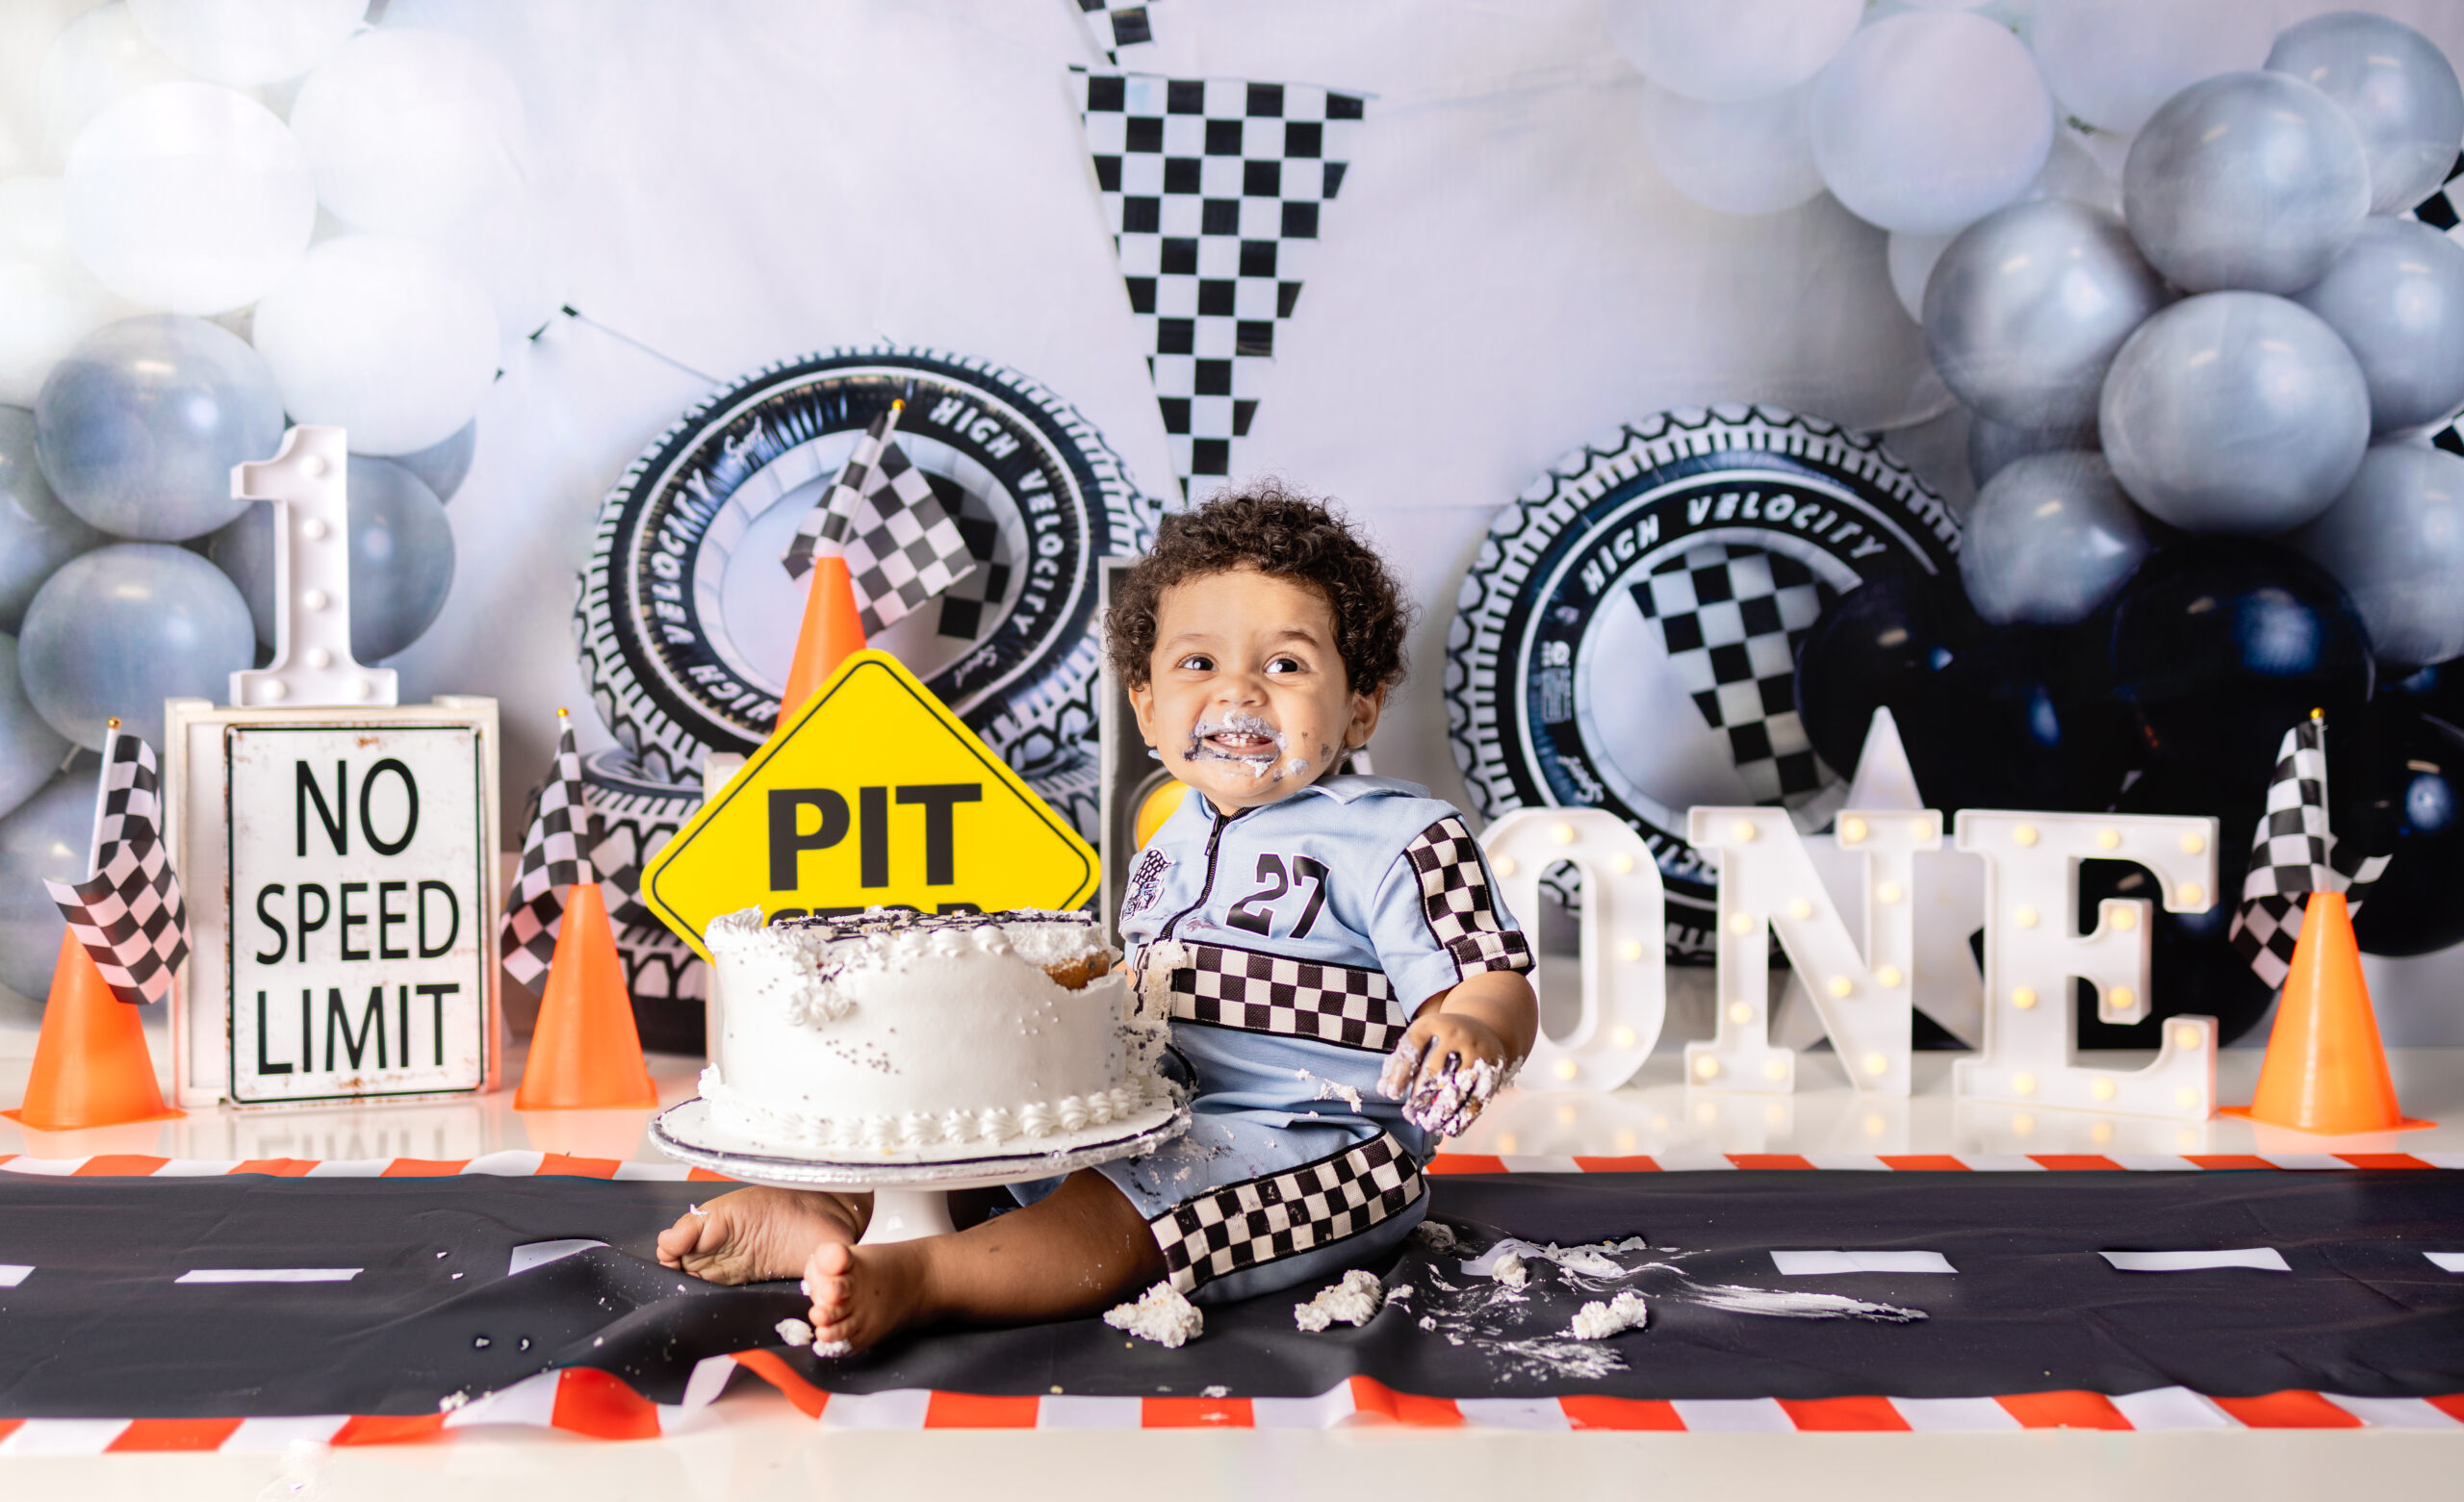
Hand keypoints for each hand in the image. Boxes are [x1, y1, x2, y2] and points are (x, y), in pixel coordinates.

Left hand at [1378, 1010, 1512, 1139]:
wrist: (1483, 1027)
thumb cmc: (1440, 1041)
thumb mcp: (1420, 1041)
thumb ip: (1400, 1063)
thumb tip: (1383, 1090)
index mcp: (1431, 1025)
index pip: (1411, 1049)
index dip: (1400, 1073)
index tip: (1392, 1095)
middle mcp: (1455, 1034)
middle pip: (1434, 1069)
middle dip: (1421, 1096)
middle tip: (1410, 1115)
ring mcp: (1476, 1049)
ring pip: (1458, 1085)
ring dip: (1442, 1109)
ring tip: (1430, 1125)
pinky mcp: (1493, 1065)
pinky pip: (1479, 1095)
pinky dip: (1465, 1115)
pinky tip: (1452, 1128)